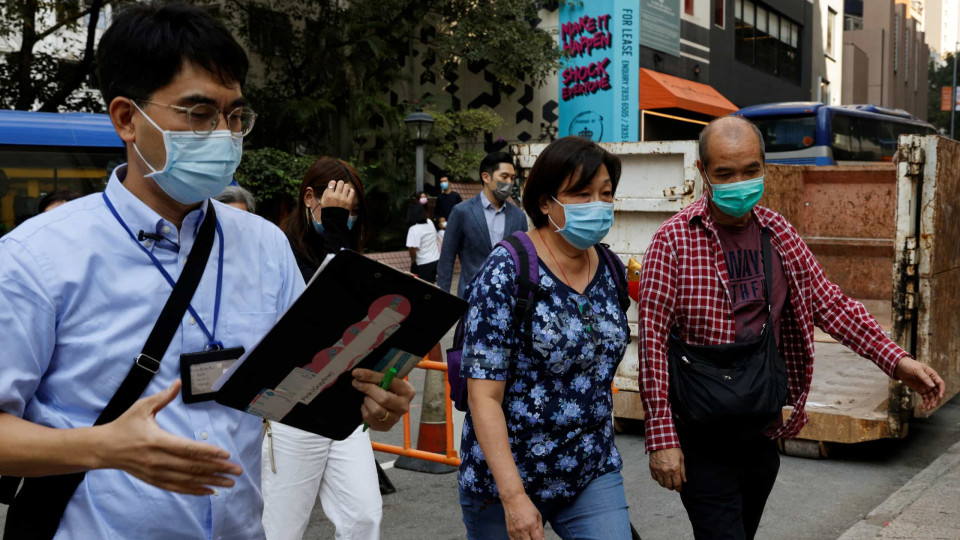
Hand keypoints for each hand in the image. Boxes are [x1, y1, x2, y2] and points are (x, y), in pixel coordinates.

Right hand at [100, 380, 241, 495]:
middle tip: (236, 471)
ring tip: (229, 483)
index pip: (188, 449)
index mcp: (157, 441)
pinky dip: (195, 490)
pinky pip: (178, 488)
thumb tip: (178, 382)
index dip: (208, 452)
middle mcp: (158, 460)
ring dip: (211, 482)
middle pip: (192, 467)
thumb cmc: (125, 425)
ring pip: (188, 480)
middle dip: (217, 469)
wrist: (104, 448)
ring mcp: (156, 473)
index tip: (226, 455)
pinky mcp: (154, 480)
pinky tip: (210, 491)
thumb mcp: (142, 407)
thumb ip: (163, 397)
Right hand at [320, 180, 354, 210]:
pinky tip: (348, 193)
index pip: (332, 182)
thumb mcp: (323, 201)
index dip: (333, 183)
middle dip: (340, 184)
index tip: (334, 185)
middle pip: (340, 182)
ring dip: (345, 187)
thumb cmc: (328, 210)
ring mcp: (343, 198)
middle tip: (340, 187)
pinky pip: (352, 192)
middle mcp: (336, 196)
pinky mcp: (349, 202)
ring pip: (347, 186)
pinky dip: (350, 191)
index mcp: (329, 195)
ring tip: (344, 190)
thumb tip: (330, 186)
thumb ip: (325, 193)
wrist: (334, 220)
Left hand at [351, 368, 414, 430]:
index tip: (357, 373)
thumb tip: (358, 374)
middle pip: (383, 398)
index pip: (389, 382)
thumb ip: (375, 377)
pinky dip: (364, 410)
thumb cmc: (387, 389)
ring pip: (375, 409)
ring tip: (367, 397)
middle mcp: (404, 406)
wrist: (388, 405)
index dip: (372, 377)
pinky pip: (369, 418)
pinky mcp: (385, 427)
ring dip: (367, 401)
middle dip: (367, 389)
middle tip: (357, 383)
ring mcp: (395, 419)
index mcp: (407, 391)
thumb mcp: (386, 380)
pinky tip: (367, 406)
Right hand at [501, 492, 543, 539]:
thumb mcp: (538, 516)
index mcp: (532, 525)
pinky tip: (522, 537)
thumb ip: (540, 529)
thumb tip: (542, 539)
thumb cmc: (526, 505)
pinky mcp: (509, 532)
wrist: (513, 499)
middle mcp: (523, 530)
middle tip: (534, 538)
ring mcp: (515, 532)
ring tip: (528, 536)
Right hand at [649, 447, 685, 492]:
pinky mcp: (652, 468)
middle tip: (673, 485)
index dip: (679, 488)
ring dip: (665, 484)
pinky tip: (661, 477)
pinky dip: (658, 479)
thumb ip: (683, 471)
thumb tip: (684, 481)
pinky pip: (655, 478)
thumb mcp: (681, 459)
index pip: (677, 484)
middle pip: (669, 485)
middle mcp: (666, 471)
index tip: (679, 489)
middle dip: (672, 487)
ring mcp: (658, 470)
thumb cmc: (673, 449)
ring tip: (667, 482)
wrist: (661, 441)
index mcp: (675, 469)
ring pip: (661, 483)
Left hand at [895, 357, 944, 411]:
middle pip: (937, 393)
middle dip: (936, 400)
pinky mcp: (921, 390)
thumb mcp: (917, 370)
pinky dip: (925, 403)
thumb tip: (932, 386)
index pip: (940, 384)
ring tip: (927, 408)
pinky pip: (925, 398)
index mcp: (932, 375)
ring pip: (932, 397)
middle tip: (932, 406)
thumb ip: (924, 378)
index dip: (942, 391)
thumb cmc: (909, 366)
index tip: (940, 397)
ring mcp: (926, 387)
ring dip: (931, 403)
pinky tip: (923, 408)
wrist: (900, 367)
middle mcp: (931, 382)